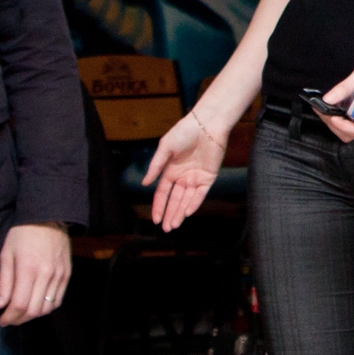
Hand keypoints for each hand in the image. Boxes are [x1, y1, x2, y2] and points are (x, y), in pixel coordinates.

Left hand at [0, 222, 71, 327]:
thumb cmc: (23, 234)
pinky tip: (37, 304)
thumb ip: (4, 282)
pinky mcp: (67, 274)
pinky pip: (58, 300)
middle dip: (19, 320)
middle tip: (9, 319)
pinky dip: (47, 308)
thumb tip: (1, 305)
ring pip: (47, 308)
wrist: (48, 217)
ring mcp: (59, 275)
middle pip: (34, 310)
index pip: (19, 304)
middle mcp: (46, 275)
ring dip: (33, 316)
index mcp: (28, 269)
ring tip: (22, 313)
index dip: (9, 317)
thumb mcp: (6, 254)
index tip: (1, 321)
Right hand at [142, 112, 228, 231]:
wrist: (206, 124)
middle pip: (175, 200)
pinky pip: (201, 194)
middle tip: (165, 229)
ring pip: (186, 200)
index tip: (155, 219)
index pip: (163, 193)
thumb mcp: (165, 148)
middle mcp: (183, 177)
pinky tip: (186, 213)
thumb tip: (144, 184)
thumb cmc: (184, 132)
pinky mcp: (209, 177)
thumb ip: (156, 166)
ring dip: (180, 213)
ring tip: (173, 226)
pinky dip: (194, 203)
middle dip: (169, 214)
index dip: (158, 206)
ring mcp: (196, 178)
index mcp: (170, 171)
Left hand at [321, 45, 353, 140]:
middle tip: (321, 110)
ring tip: (322, 107)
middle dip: (334, 125)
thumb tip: (328, 99)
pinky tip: (330, 106)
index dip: (342, 126)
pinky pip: (350, 123)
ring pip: (348, 131)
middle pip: (351, 134)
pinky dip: (337, 118)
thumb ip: (345, 87)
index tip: (330, 115)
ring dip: (333, 123)